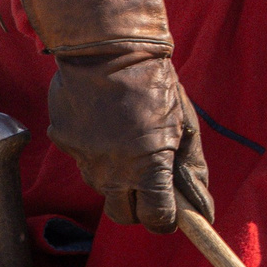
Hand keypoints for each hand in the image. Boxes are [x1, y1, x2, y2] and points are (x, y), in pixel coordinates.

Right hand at [47, 45, 213, 230]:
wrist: (108, 48)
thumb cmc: (154, 83)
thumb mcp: (184, 124)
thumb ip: (190, 168)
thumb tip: (202, 209)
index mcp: (147, 166)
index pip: (156, 218)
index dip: (165, 218)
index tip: (170, 211)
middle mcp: (111, 171)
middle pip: (123, 215)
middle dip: (138, 206)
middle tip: (149, 182)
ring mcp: (83, 159)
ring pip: (102, 186)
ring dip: (116, 176)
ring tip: (128, 138)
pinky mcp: (64, 142)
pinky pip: (83, 159)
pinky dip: (96, 150)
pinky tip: (106, 122)